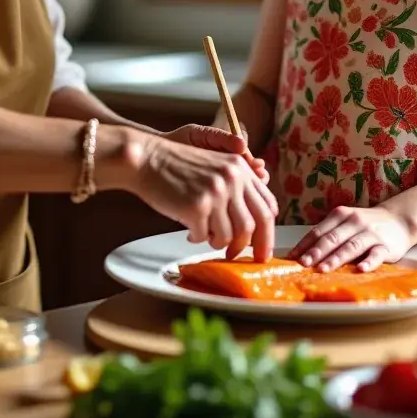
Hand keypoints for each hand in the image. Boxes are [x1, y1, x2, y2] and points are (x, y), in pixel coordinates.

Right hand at [129, 133, 277, 260]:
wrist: (148, 159)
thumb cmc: (179, 167)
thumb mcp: (216, 166)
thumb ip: (237, 187)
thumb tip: (254, 225)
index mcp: (240, 168)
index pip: (267, 206)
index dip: (268, 232)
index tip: (263, 248)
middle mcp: (232, 178)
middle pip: (255, 224)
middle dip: (252, 248)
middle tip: (241, 258)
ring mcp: (215, 192)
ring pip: (229, 235)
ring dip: (218, 243)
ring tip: (206, 235)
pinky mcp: (196, 206)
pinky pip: (204, 237)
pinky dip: (198, 239)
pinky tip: (189, 231)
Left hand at [288, 205, 412, 272]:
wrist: (399, 220)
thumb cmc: (365, 225)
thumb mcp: (345, 223)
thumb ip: (328, 234)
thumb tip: (302, 253)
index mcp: (340, 215)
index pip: (318, 231)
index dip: (304, 244)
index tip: (292, 258)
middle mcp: (354, 222)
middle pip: (332, 238)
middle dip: (316, 252)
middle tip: (304, 264)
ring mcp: (370, 234)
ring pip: (351, 246)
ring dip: (336, 258)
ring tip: (323, 269)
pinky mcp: (386, 246)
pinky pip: (376, 254)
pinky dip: (368, 262)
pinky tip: (360, 269)